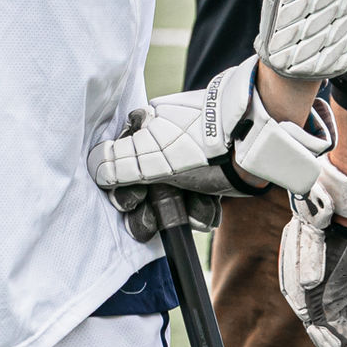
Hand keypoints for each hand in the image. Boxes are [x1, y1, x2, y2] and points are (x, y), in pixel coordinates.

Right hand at [91, 59, 333, 240]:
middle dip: (151, 209)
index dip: (123, 192)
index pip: (120, 167)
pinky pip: (196, 197)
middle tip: (158, 217)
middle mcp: (165, 142)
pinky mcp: (212, 173)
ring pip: (172, 197)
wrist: (253, 142)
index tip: (131, 203)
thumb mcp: (147, 155)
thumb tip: (94, 166)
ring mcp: (190, 158)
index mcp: (145, 128)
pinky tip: (208, 207)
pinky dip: (201, 207)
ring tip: (193, 208)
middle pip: (145, 188)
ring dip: (180, 211)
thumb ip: (115, 163)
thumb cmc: (196, 144)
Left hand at [278, 157, 346, 346]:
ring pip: (312, 314)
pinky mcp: (304, 243)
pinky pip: (306, 281)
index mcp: (327, 280)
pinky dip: (318, 295)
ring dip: (342, 336)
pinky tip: (323, 303)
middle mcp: (310, 277)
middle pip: (324, 327)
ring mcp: (303, 262)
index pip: (340, 325)